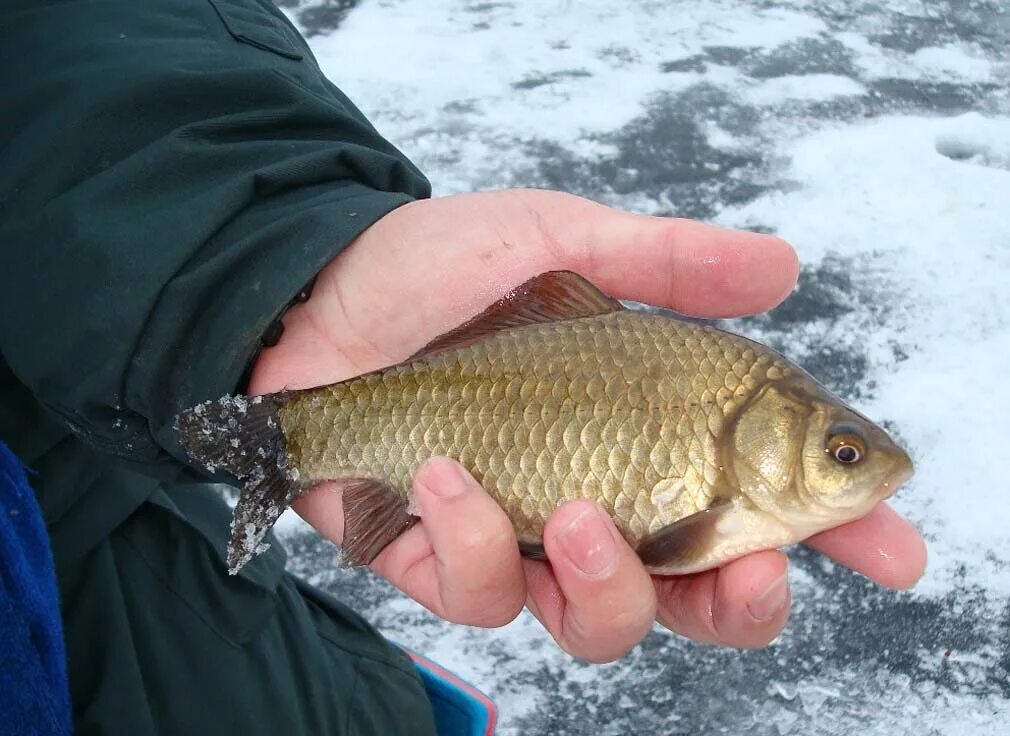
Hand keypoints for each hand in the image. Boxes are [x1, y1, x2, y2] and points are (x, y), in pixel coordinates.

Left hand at [249, 189, 926, 661]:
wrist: (309, 291)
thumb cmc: (432, 265)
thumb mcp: (559, 244)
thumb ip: (664, 264)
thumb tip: (783, 265)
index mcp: (638, 428)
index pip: (756, 495)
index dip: (832, 531)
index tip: (891, 552)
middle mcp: (592, 493)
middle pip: (697, 593)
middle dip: (738, 602)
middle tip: (749, 571)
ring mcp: (515, 537)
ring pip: (600, 620)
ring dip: (608, 581)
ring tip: (571, 510)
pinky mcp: (437, 559)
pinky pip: (479, 595)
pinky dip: (473, 543)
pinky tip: (450, 473)